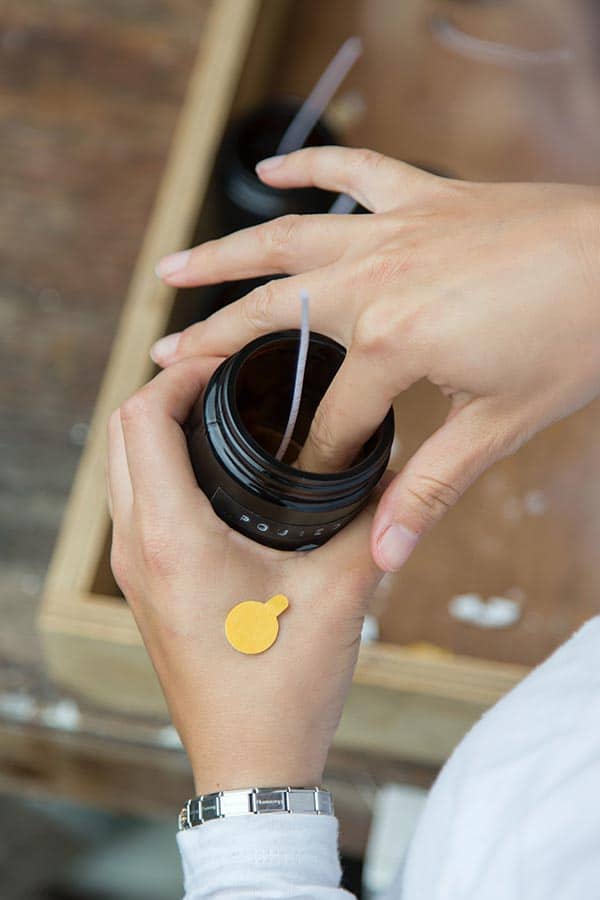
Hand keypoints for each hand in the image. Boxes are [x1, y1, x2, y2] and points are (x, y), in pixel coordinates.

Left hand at [106, 358, 380, 793]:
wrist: (249, 760)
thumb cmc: (283, 686)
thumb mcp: (341, 591)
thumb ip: (372, 519)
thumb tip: (394, 466)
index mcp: (172, 538)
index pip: (141, 420)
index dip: (178, 375)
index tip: (224, 363)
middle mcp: (137, 548)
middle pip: (122, 435)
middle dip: (165, 392)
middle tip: (225, 381)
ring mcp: (133, 570)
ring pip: (123, 469)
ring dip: (157, 429)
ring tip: (220, 415)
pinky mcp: (144, 587)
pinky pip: (134, 503)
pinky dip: (160, 467)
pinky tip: (213, 472)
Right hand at [153, 147, 599, 572]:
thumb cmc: (577, 339)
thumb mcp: (498, 427)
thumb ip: (430, 490)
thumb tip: (386, 558)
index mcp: (392, 343)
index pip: (330, 417)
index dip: (316, 455)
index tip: (305, 475)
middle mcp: (376, 278)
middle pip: (270, 318)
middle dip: (211, 345)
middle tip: (160, 358)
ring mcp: (395, 229)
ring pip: (287, 238)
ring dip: (224, 255)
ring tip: (171, 269)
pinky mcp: (424, 196)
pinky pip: (352, 167)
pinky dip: (308, 164)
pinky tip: (268, 170)